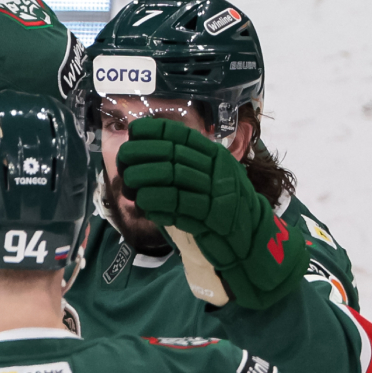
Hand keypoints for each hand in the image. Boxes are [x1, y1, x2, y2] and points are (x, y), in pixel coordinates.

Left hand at [117, 118, 307, 309]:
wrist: (249, 242)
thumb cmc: (219, 208)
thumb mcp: (207, 179)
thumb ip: (183, 166)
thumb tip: (140, 152)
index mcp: (216, 156)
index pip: (182, 135)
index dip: (155, 131)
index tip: (133, 131)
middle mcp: (218, 170)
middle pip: (173, 154)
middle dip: (142, 155)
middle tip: (123, 163)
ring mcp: (217, 192)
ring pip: (173, 176)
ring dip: (144, 180)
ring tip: (130, 188)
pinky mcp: (213, 217)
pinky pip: (179, 205)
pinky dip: (157, 203)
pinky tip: (145, 206)